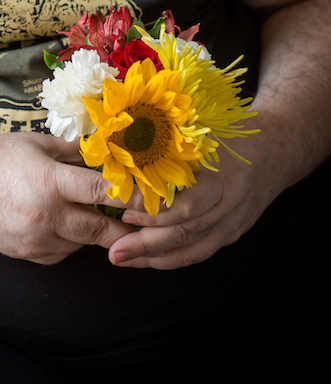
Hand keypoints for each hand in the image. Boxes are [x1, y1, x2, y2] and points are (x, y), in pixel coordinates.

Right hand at [0, 132, 133, 264]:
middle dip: (125, 228)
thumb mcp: (35, 142)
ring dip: (93, 231)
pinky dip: (70, 240)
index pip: (100, 191)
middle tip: (145, 223)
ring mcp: (36, 240)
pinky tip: (63, 222)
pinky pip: (61, 252)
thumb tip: (104, 149)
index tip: (152, 197)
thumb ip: (72, 150)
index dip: (130, 196)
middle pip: (98, 228)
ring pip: (81, 243)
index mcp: (49, 181)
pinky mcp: (29, 255)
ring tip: (96, 214)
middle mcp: (45, 215)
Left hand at [107, 143, 275, 270]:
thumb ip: (173, 142)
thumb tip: (126, 147)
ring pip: (192, 250)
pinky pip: (200, 252)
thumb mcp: (206, 131)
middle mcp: (230, 206)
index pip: (187, 206)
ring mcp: (232, 224)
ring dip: (154, 258)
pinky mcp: (231, 234)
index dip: (155, 212)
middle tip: (115, 249)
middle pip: (186, 233)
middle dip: (147, 244)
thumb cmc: (233, 134)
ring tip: (122, 258)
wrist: (276, 150)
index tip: (124, 209)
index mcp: (223, 179)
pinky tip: (146, 259)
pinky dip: (171, 258)